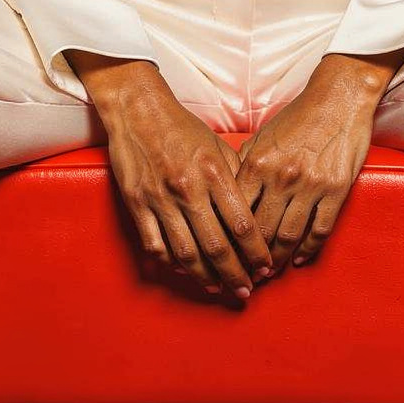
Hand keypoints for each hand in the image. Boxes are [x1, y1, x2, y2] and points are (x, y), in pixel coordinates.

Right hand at [67, 53, 271, 304]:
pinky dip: (171, 264)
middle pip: (217, 246)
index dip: (256, 252)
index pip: (242, 224)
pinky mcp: (138, 204)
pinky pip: (156, 245)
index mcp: (214, 172)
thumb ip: (237, 178)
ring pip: (186, 252)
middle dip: (235, 275)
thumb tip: (256, 212)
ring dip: (205, 277)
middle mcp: (189, 189)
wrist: (138, 110)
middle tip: (246, 291)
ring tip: (218, 288)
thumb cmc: (183, 128)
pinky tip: (184, 271)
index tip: (265, 267)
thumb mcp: (218, 146)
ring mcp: (160, 199)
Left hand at [235, 50, 403, 273]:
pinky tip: (300, 259)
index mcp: (257, 164)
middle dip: (250, 259)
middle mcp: (281, 178)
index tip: (224, 256)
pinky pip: (320, 229)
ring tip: (269, 274)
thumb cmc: (298, 117)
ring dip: (278, 261)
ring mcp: (310, 185)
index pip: (236, 212)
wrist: (338, 98)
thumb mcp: (262, 137)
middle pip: (260, 231)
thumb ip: (244, 165)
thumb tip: (227, 193)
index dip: (229, 240)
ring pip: (289, 236)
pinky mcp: (336, 189)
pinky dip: (309, 249)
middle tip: (244, 276)